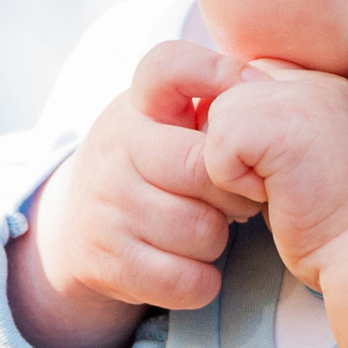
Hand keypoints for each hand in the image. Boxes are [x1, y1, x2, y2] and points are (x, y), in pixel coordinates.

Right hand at [11, 40, 253, 347]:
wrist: (79, 228)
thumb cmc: (153, 167)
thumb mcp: (169, 123)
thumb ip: (215, 103)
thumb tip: (268, 90)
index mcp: (137, 106)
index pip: (169, 66)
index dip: (217, 74)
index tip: (253, 93)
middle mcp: (115, 149)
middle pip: (202, 168)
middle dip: (235, 191)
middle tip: (241, 197)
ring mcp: (105, 207)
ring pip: (201, 231)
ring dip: (218, 239)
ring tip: (206, 228)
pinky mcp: (106, 262)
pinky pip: (187, 281)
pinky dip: (202, 280)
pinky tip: (191, 264)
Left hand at [200, 67, 347, 347]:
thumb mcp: (320, 161)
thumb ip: (284, 131)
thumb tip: (224, 128)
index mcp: (329, 88)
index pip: (255, 83)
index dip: (252, 132)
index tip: (282, 175)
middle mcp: (316, 82)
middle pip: (231, 97)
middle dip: (240, 150)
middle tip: (283, 188)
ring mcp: (300, 96)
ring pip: (220, 116)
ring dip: (237, 168)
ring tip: (282, 193)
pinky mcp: (278, 123)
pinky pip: (217, 147)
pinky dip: (234, 183)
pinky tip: (276, 198)